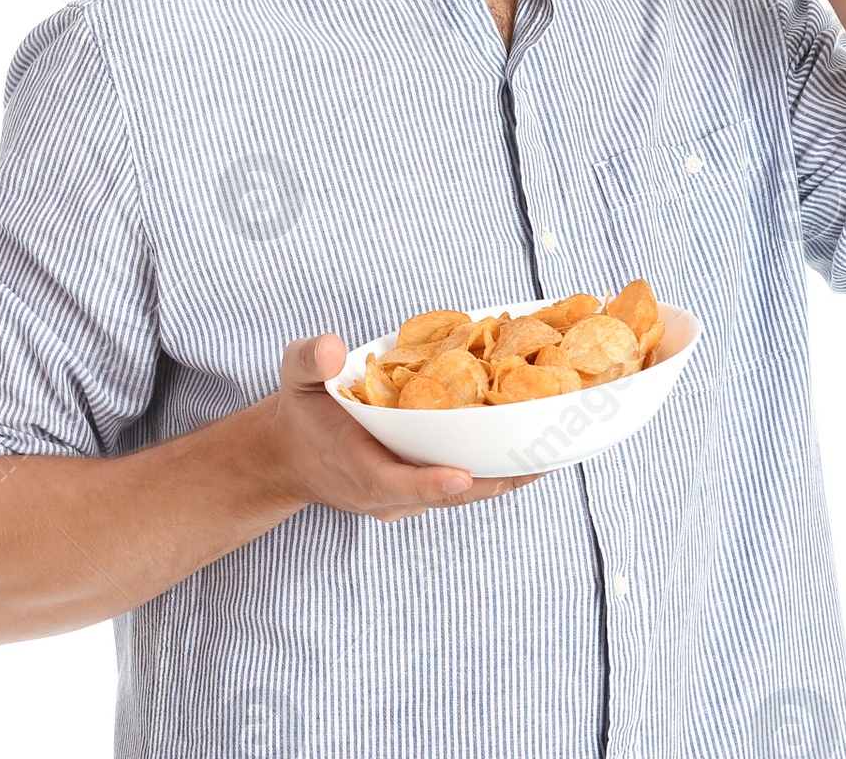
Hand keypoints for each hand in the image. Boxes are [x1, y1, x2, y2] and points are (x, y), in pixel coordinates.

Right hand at [260, 334, 544, 522]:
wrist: (293, 457)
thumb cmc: (301, 414)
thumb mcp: (294, 378)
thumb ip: (310, 360)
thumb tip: (331, 347)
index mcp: (357, 470)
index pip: (394, 483)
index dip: (428, 482)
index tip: (460, 474)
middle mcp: (388, 494)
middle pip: (447, 495)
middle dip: (493, 479)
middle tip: (540, 457)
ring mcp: (408, 499)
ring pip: (464, 495)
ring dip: (505, 477)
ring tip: (552, 452)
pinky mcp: (422, 492)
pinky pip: (464, 486)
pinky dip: (495, 470)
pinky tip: (529, 448)